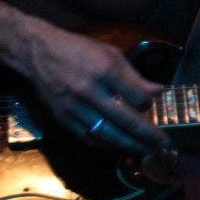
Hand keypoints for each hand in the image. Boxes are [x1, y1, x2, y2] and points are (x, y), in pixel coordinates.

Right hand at [16, 20, 168, 152]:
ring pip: (107, 135)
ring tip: (144, 150)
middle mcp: (89, 92)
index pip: (136, 96)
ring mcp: (75, 108)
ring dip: (128, 145)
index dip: (150, 104)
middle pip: (124, 121)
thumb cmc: (77, 50)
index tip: (155, 106)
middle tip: (162, 144)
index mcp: (104, 71)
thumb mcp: (109, 53)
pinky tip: (118, 145)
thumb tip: (158, 91)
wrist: (38, 54)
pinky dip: (105, 144)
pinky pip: (89, 138)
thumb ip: (134, 76)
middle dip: (147, 135)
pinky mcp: (63, 119)